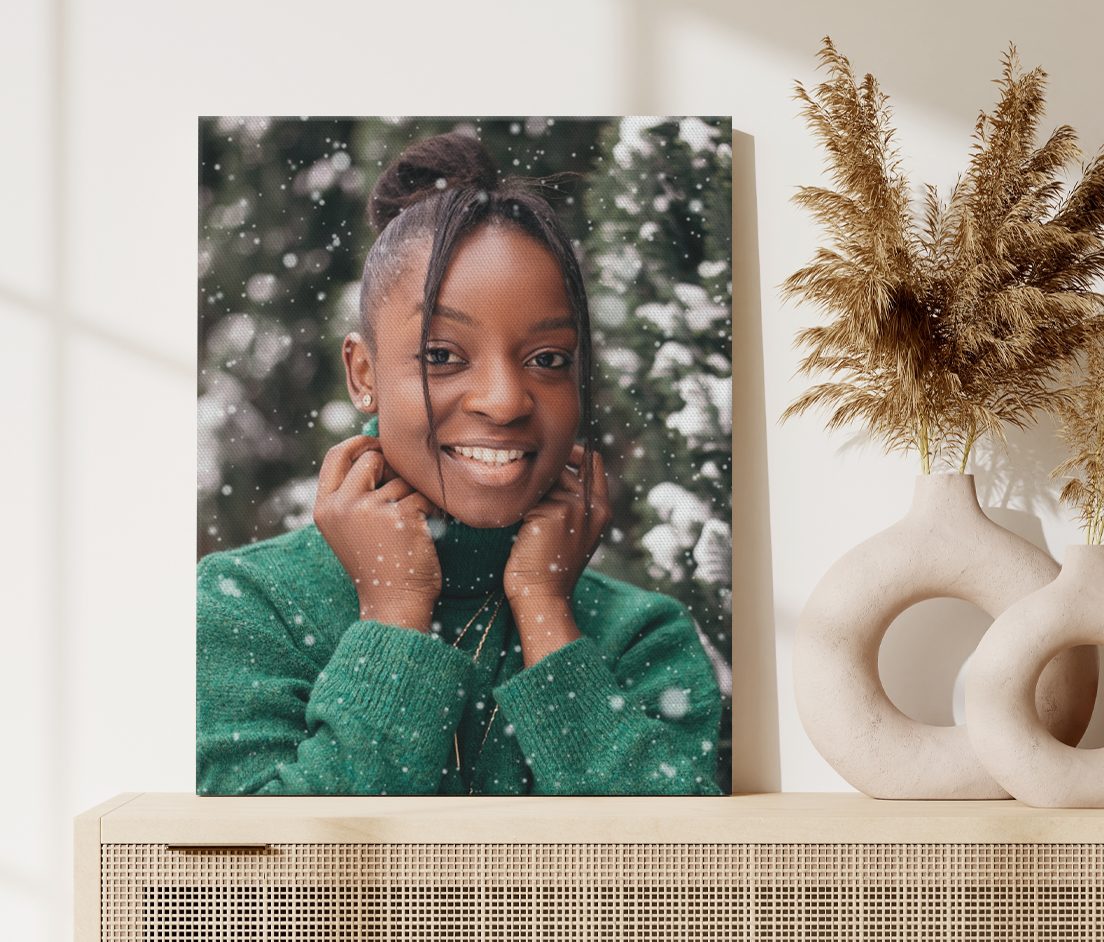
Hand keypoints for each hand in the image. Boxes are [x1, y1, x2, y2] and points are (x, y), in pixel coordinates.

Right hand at [313, 434, 443, 628]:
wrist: (394, 603)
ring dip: (414, 496)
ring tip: (410, 527)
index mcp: (324, 508)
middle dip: (392, 470)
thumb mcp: (350, 527)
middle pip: (371, 458)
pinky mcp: (400, 516)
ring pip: (402, 479)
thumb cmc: (379, 564)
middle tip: (401, 496)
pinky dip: (431, 509)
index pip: (336, 455)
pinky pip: (423, 495)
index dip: (359, 443)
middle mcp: (341, 506)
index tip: (377, 444)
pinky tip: (425, 531)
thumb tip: (378, 448)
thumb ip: (353, 492)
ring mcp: (369, 510)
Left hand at [503, 443, 612, 602]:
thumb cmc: (549, 567)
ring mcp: (576, 507)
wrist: (543, 596)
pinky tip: (511, 520)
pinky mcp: (555, 513)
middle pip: (564, 465)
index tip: (548, 458)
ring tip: (516, 509)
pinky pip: (530, 493)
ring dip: (527, 489)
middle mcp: (594, 505)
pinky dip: (517, 502)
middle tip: (521, 488)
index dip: (572, 453)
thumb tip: (550, 471)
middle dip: (541, 473)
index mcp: (602, 508)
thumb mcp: (572, 533)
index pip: (593, 461)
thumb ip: (572, 503)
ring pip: (545, 478)